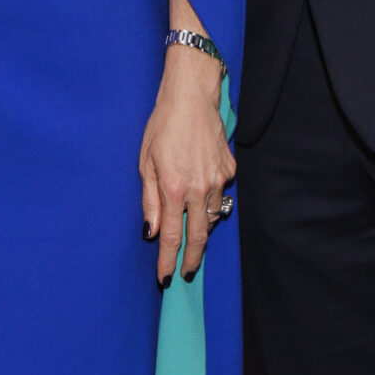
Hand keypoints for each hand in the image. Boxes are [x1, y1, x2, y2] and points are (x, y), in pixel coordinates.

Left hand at [139, 47, 233, 284]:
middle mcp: (199, 187)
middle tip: (186, 273)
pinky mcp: (230, 170)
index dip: (168, 260)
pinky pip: (219, 195)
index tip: (165, 277)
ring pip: (211, 216)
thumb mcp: (145, 161)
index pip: (171, 236)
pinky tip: (199, 191)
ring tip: (191, 238)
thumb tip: (151, 231)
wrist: (192, 96)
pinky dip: (208, 200)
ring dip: (200, 229)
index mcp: (173, 187)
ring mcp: (218, 179)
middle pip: (198, 236)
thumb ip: (149, 200)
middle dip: (192, 259)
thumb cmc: (162, 125)